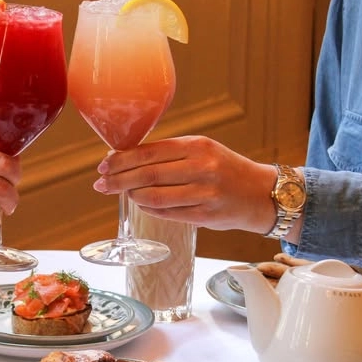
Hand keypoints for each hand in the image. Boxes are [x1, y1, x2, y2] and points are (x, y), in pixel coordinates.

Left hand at [92, 135, 277, 233]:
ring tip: (121, 194)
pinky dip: (149, 209)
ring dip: (132, 196)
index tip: (103, 166)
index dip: (122, 160)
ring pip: (155, 196)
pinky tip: (141, 204)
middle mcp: (202, 167)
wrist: (261, 193)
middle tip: (100, 184)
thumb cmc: (224, 169)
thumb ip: (169, 154)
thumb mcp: (202, 151)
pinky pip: (168, 213)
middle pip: (148, 174)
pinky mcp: (206, 215)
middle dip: (118, 180)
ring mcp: (205, 192)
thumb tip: (125, 160)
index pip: (149, 151)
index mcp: (197, 145)